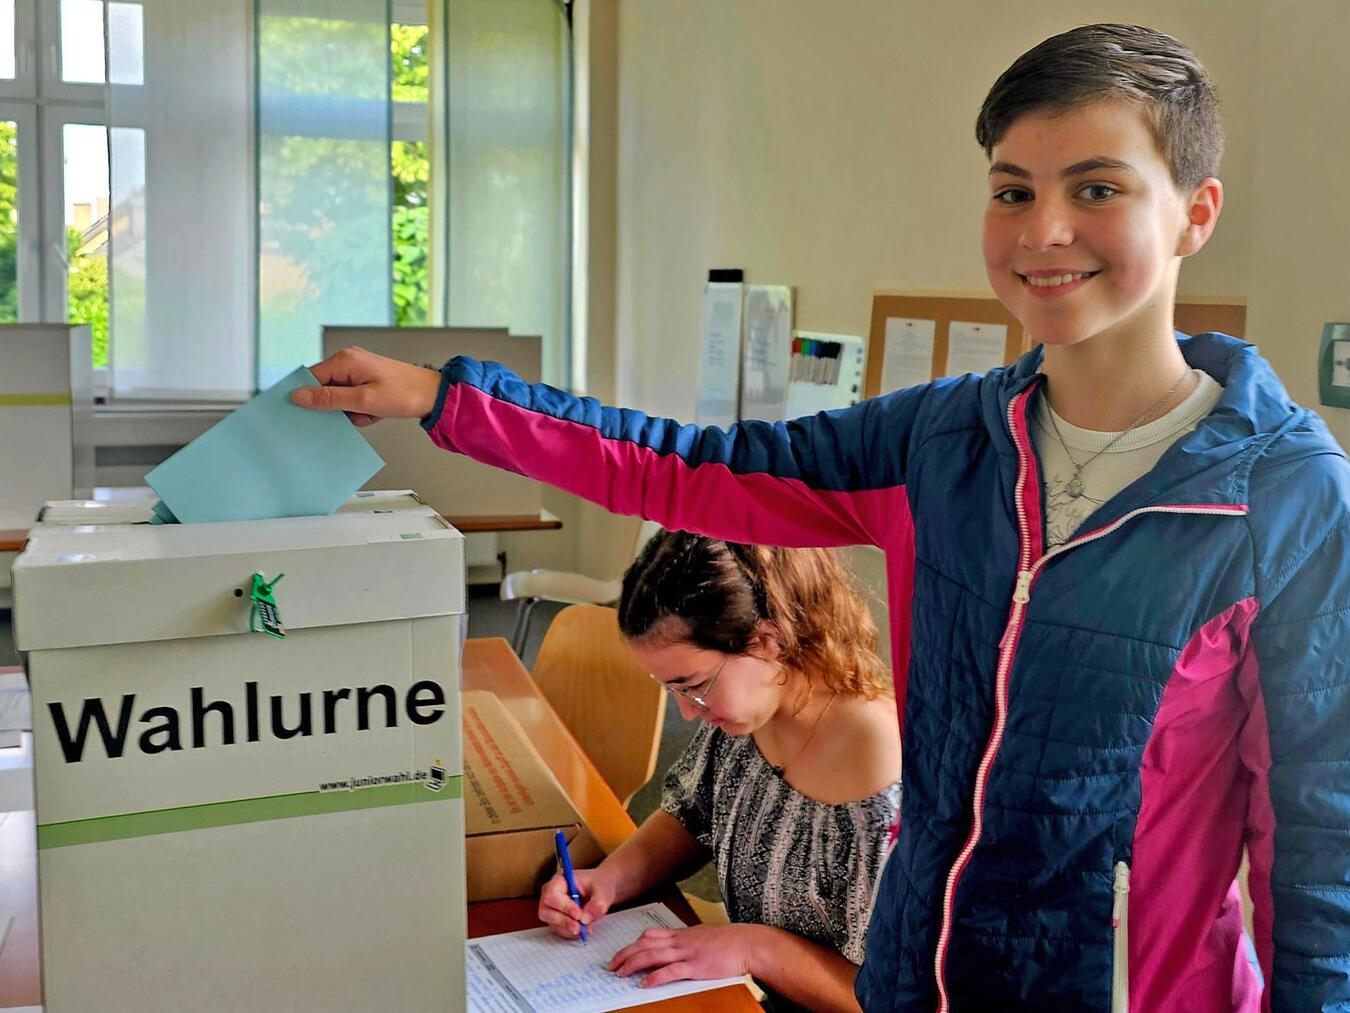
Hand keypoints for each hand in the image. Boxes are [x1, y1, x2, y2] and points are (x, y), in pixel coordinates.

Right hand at [291, 346, 442, 427]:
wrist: (433, 395)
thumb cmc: (404, 394)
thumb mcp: (363, 401)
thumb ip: (329, 399)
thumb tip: (299, 396)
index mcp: (344, 360)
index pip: (311, 378)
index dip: (309, 397)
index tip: (309, 414)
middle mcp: (348, 361)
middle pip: (324, 389)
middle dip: (338, 408)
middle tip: (356, 413)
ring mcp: (358, 371)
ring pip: (339, 399)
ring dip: (352, 412)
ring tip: (371, 413)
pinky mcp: (366, 381)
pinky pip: (352, 400)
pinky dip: (361, 410)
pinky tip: (376, 412)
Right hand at [538, 868, 616, 939]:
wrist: (601, 890)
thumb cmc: (599, 884)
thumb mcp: (603, 890)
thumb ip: (597, 902)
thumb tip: (586, 918)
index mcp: (559, 881)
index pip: (552, 895)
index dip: (563, 907)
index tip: (578, 915)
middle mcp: (551, 895)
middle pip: (546, 912)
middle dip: (563, 921)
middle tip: (579, 928)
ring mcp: (552, 909)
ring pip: (552, 924)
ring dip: (568, 929)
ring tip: (586, 929)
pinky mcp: (557, 920)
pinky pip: (559, 930)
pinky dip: (571, 933)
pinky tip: (583, 930)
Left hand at [608, 923, 753, 987]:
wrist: (747, 944)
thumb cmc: (729, 941)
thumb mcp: (704, 936)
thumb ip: (688, 941)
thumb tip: (675, 948)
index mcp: (682, 934)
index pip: (650, 935)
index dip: (632, 945)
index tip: (621, 954)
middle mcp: (681, 941)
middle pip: (645, 944)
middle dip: (625, 955)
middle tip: (611, 966)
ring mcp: (687, 953)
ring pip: (652, 955)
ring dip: (633, 964)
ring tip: (620, 974)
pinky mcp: (696, 967)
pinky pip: (670, 971)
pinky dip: (655, 977)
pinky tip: (644, 984)